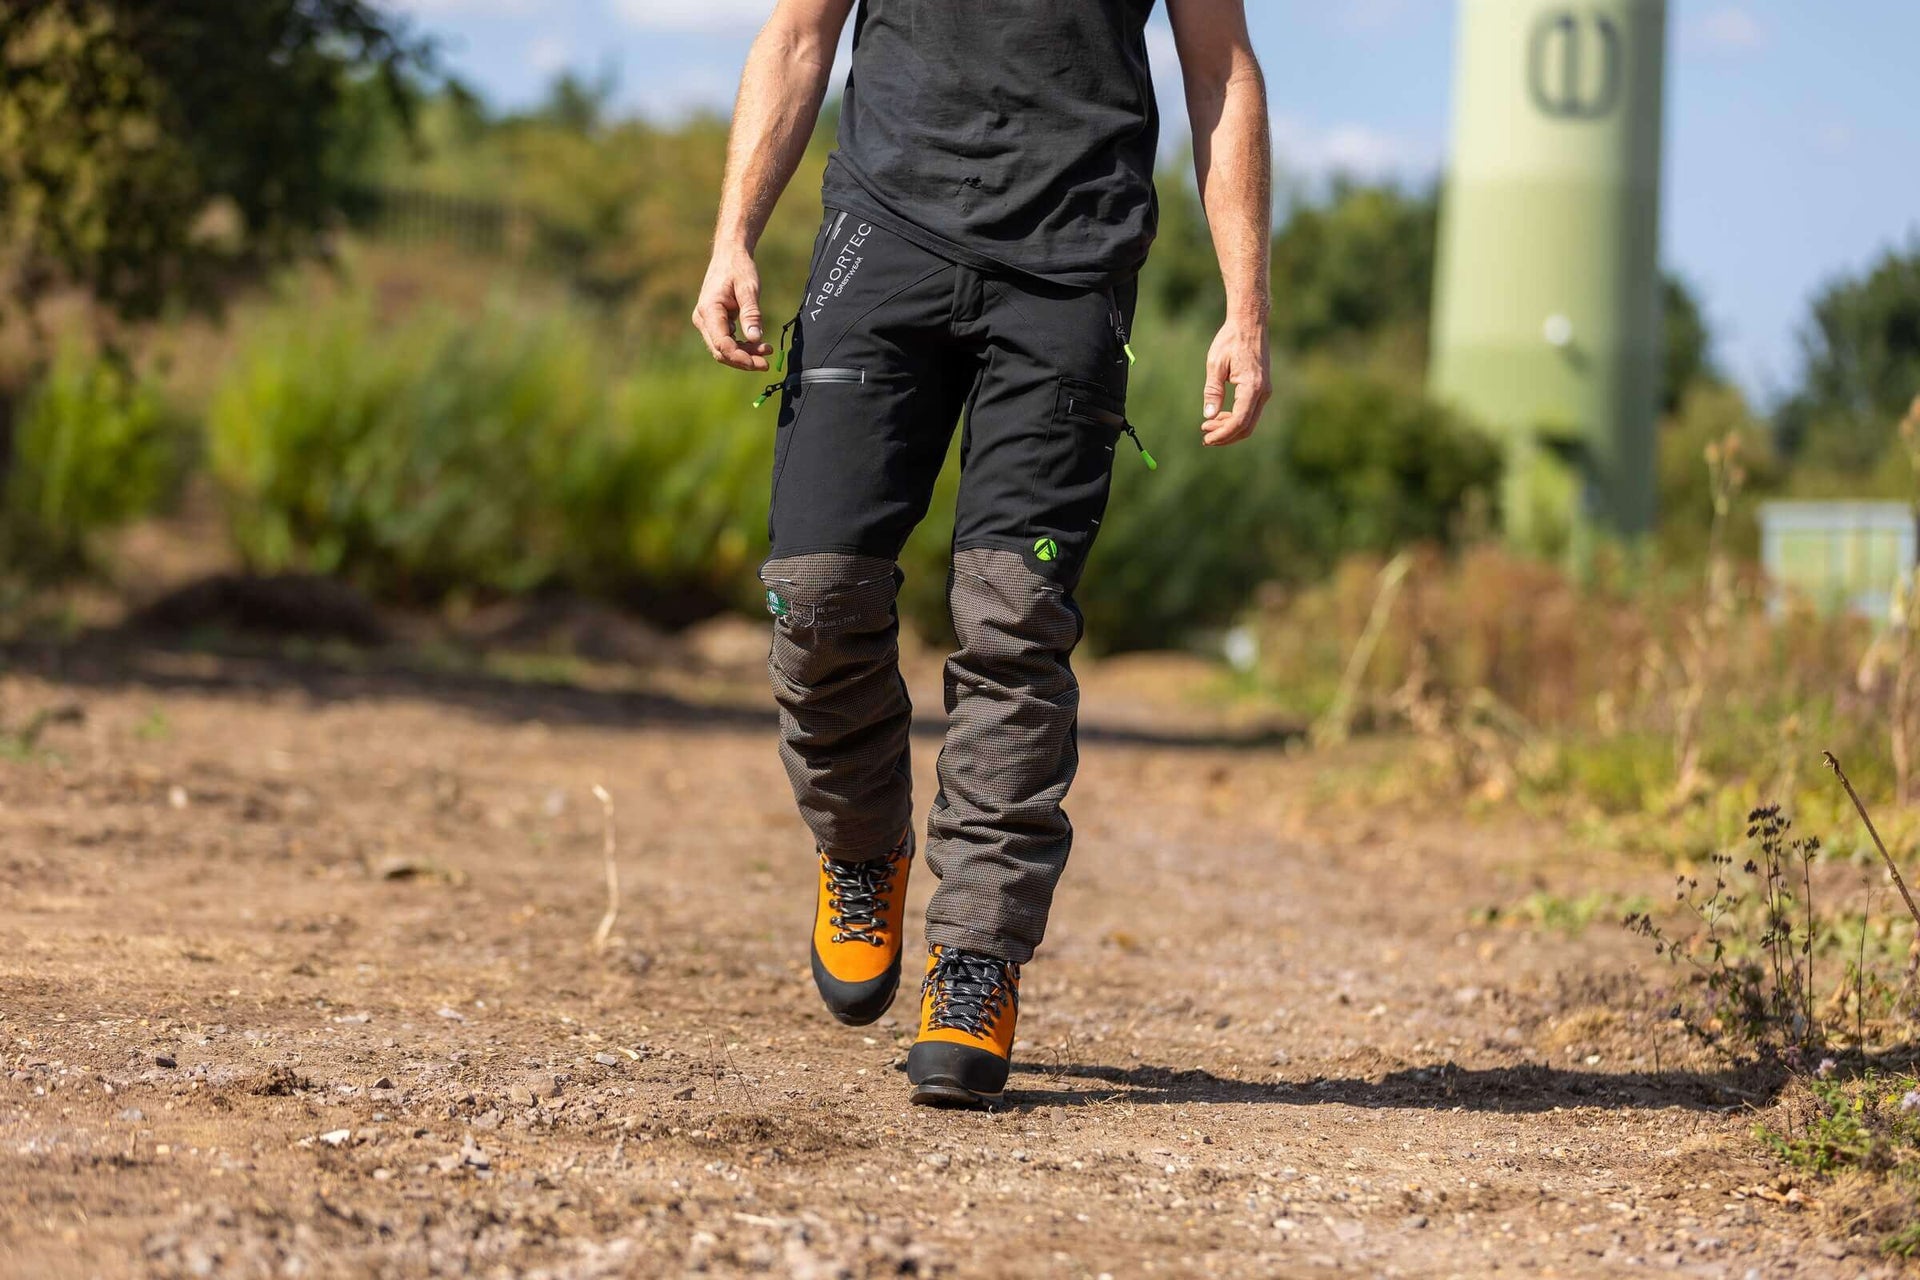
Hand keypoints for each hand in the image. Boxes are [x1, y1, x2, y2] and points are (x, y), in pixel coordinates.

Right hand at [691, 245, 773, 371]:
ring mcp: (707, 322)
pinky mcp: (714, 323)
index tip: (760, 362)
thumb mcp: (749, 288)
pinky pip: (727, 342)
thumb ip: (751, 313)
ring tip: (767, 351)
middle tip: (767, 364)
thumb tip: (755, 338)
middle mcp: (703, 319)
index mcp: (708, 310)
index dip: (740, 357)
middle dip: (744, 360)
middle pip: (721, 351)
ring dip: (745, 355)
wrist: (729, 255)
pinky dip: (742, 347)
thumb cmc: (738, 268)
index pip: (722, 344)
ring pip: (724, 349)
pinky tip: (759, 345)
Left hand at [1200, 314, 1271, 445]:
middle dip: (1225, 436)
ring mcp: (1265, 391)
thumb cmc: (1231, 340)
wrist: (1250, 324)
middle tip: (1204, 437)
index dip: (1223, 434)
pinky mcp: (1262, 389)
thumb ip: (1213, 391)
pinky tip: (1219, 417)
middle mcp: (1263, 392)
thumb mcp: (1216, 365)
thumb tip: (1208, 416)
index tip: (1206, 438)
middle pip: (1246, 427)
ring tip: (1208, 427)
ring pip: (1249, 422)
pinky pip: (1250, 412)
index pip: (1239, 421)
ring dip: (1229, 429)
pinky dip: (1235, 419)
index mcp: (1252, 386)